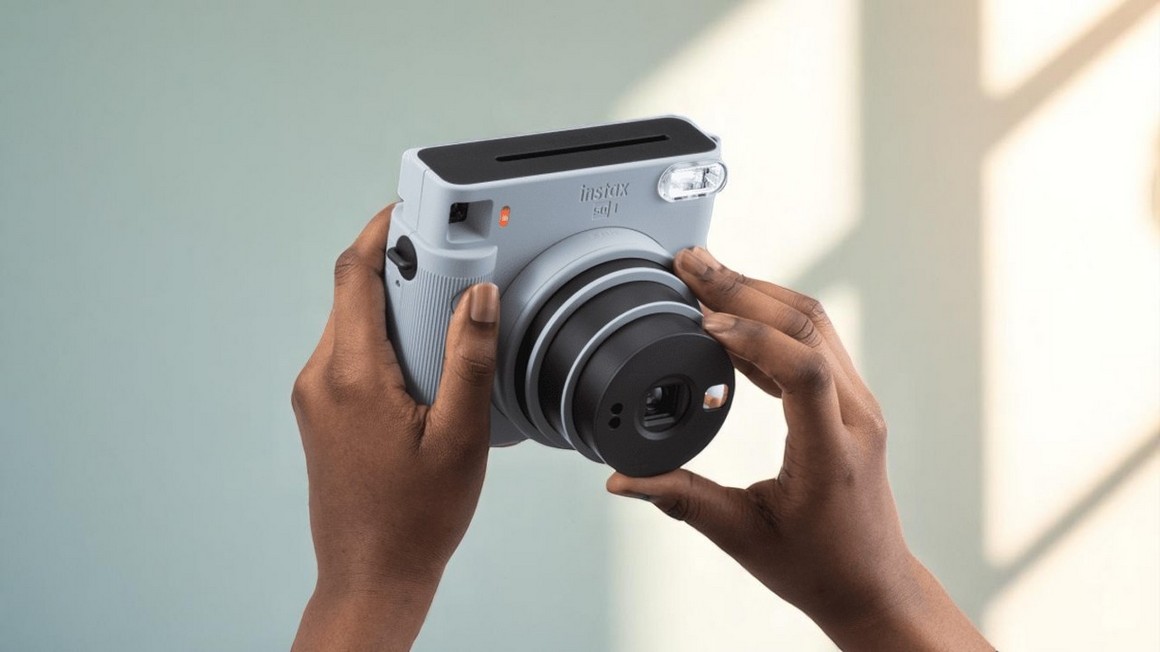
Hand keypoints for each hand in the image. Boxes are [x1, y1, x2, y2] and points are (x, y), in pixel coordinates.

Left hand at [290, 205, 499, 650]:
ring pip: (350, 324)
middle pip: (352, 293)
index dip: (381, 231)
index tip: (409, 209)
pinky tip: (423, 365)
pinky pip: (349, 354)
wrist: (371, 575)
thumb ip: (469, 359)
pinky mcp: (321, 414)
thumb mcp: (459, 436)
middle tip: (446, 263)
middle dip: (398, 270)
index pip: (354, 274)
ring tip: (444, 320)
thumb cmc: (413, 519)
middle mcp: (320, 379)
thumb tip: (477, 297)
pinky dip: (383, 340)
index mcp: (350, 375)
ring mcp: (315, 397)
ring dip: (392, 308)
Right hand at [607, 247, 990, 650]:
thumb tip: (622, 480)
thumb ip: (681, 500)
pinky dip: (769, 319)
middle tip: (692, 263)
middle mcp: (855, 418)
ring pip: (815, 323)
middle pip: (810, 326)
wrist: (872, 583)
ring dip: (758, 292)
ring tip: (706, 272)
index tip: (704, 320)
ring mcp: (858, 405)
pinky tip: (730, 314)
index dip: (753, 338)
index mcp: (832, 452)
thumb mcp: (742, 536)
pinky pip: (813, 342)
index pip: (804, 370)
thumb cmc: (819, 567)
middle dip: (744, 287)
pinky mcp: (848, 402)